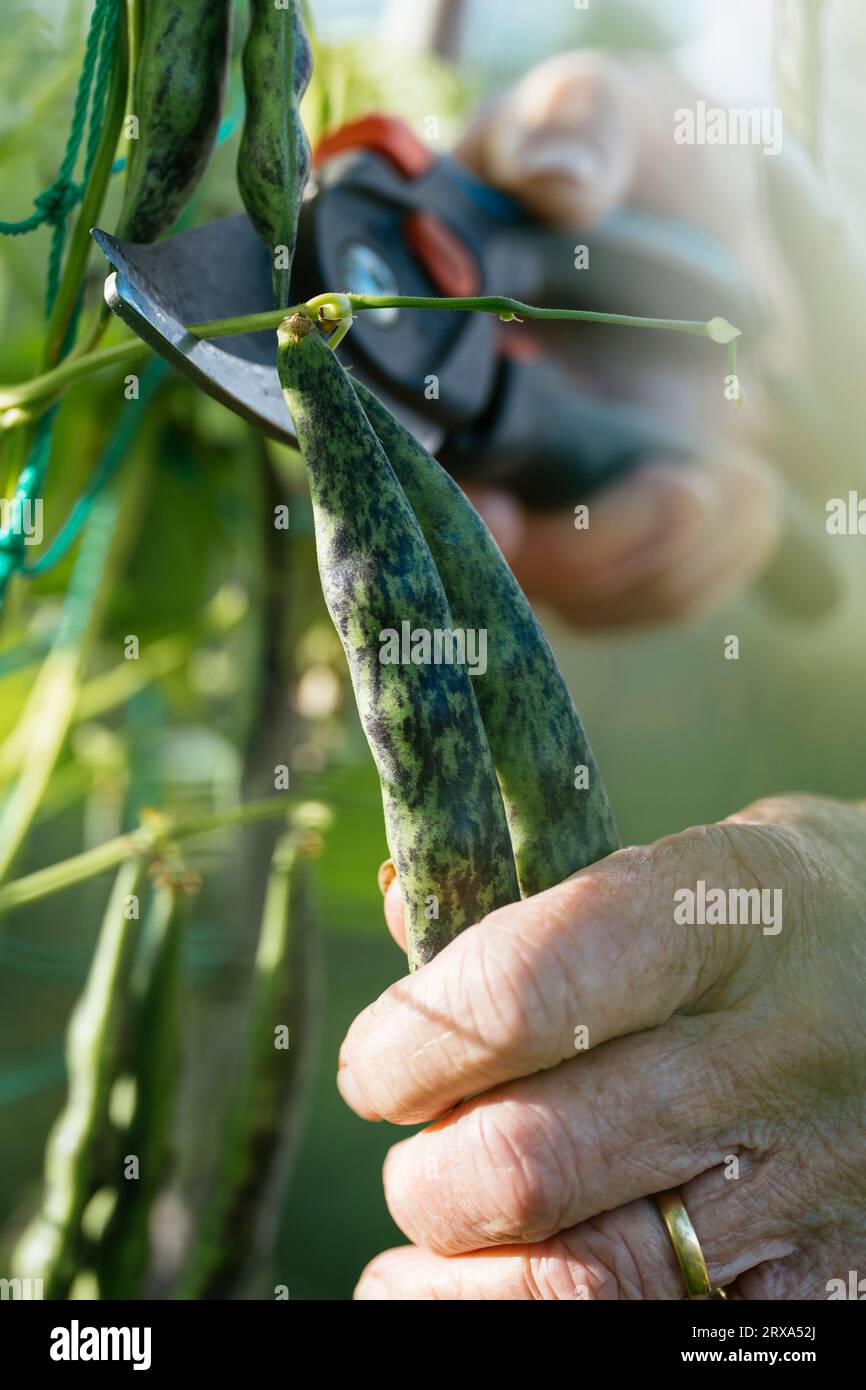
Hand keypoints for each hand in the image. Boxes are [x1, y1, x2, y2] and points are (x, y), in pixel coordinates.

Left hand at [340, 795, 865, 1297]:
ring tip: (429, 1241)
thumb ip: (550, 903)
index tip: (383, 1062)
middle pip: (528, 1160)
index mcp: (727, 913)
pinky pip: (643, 1336)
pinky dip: (534, 1321)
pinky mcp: (825, 1288)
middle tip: (420, 1146)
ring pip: (576, 1282)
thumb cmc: (787, 922)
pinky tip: (499, 1290)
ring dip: (458, 1273)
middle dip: (427, 1171)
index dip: (416, 1039)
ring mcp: (806, 1189)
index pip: (526, 990)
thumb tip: (402, 931)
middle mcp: (771, 1057)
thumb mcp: (694, 867)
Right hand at [456, 51, 789, 627]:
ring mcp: (541, 493)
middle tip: (678, 492)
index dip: (438, 506)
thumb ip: (570, 128)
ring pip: (570, 591)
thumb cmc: (617, 156)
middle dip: (583, 552)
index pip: (397, 458)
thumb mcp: (597, 112)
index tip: (500, 510)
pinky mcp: (611, 524)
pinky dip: (703, 566)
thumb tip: (553, 182)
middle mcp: (470, 441)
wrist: (682, 206)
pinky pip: (643, 592)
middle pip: (488, 559)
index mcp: (426, 351)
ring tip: (730, 482)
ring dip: (655, 561)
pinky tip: (742, 494)